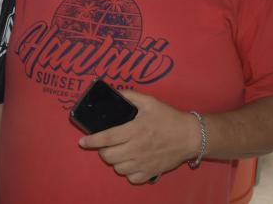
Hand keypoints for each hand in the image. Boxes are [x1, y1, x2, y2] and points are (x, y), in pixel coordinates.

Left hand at [78, 89, 199, 183]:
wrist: (190, 136)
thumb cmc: (169, 118)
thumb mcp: (150, 102)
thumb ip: (130, 96)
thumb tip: (115, 93)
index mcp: (134, 130)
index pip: (106, 138)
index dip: (91, 140)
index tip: (82, 141)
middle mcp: (137, 148)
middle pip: (108, 156)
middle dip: (103, 150)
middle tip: (108, 144)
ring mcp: (144, 162)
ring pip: (118, 168)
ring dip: (115, 161)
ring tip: (120, 152)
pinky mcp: (151, 172)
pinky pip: (132, 178)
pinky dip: (128, 172)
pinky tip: (131, 163)